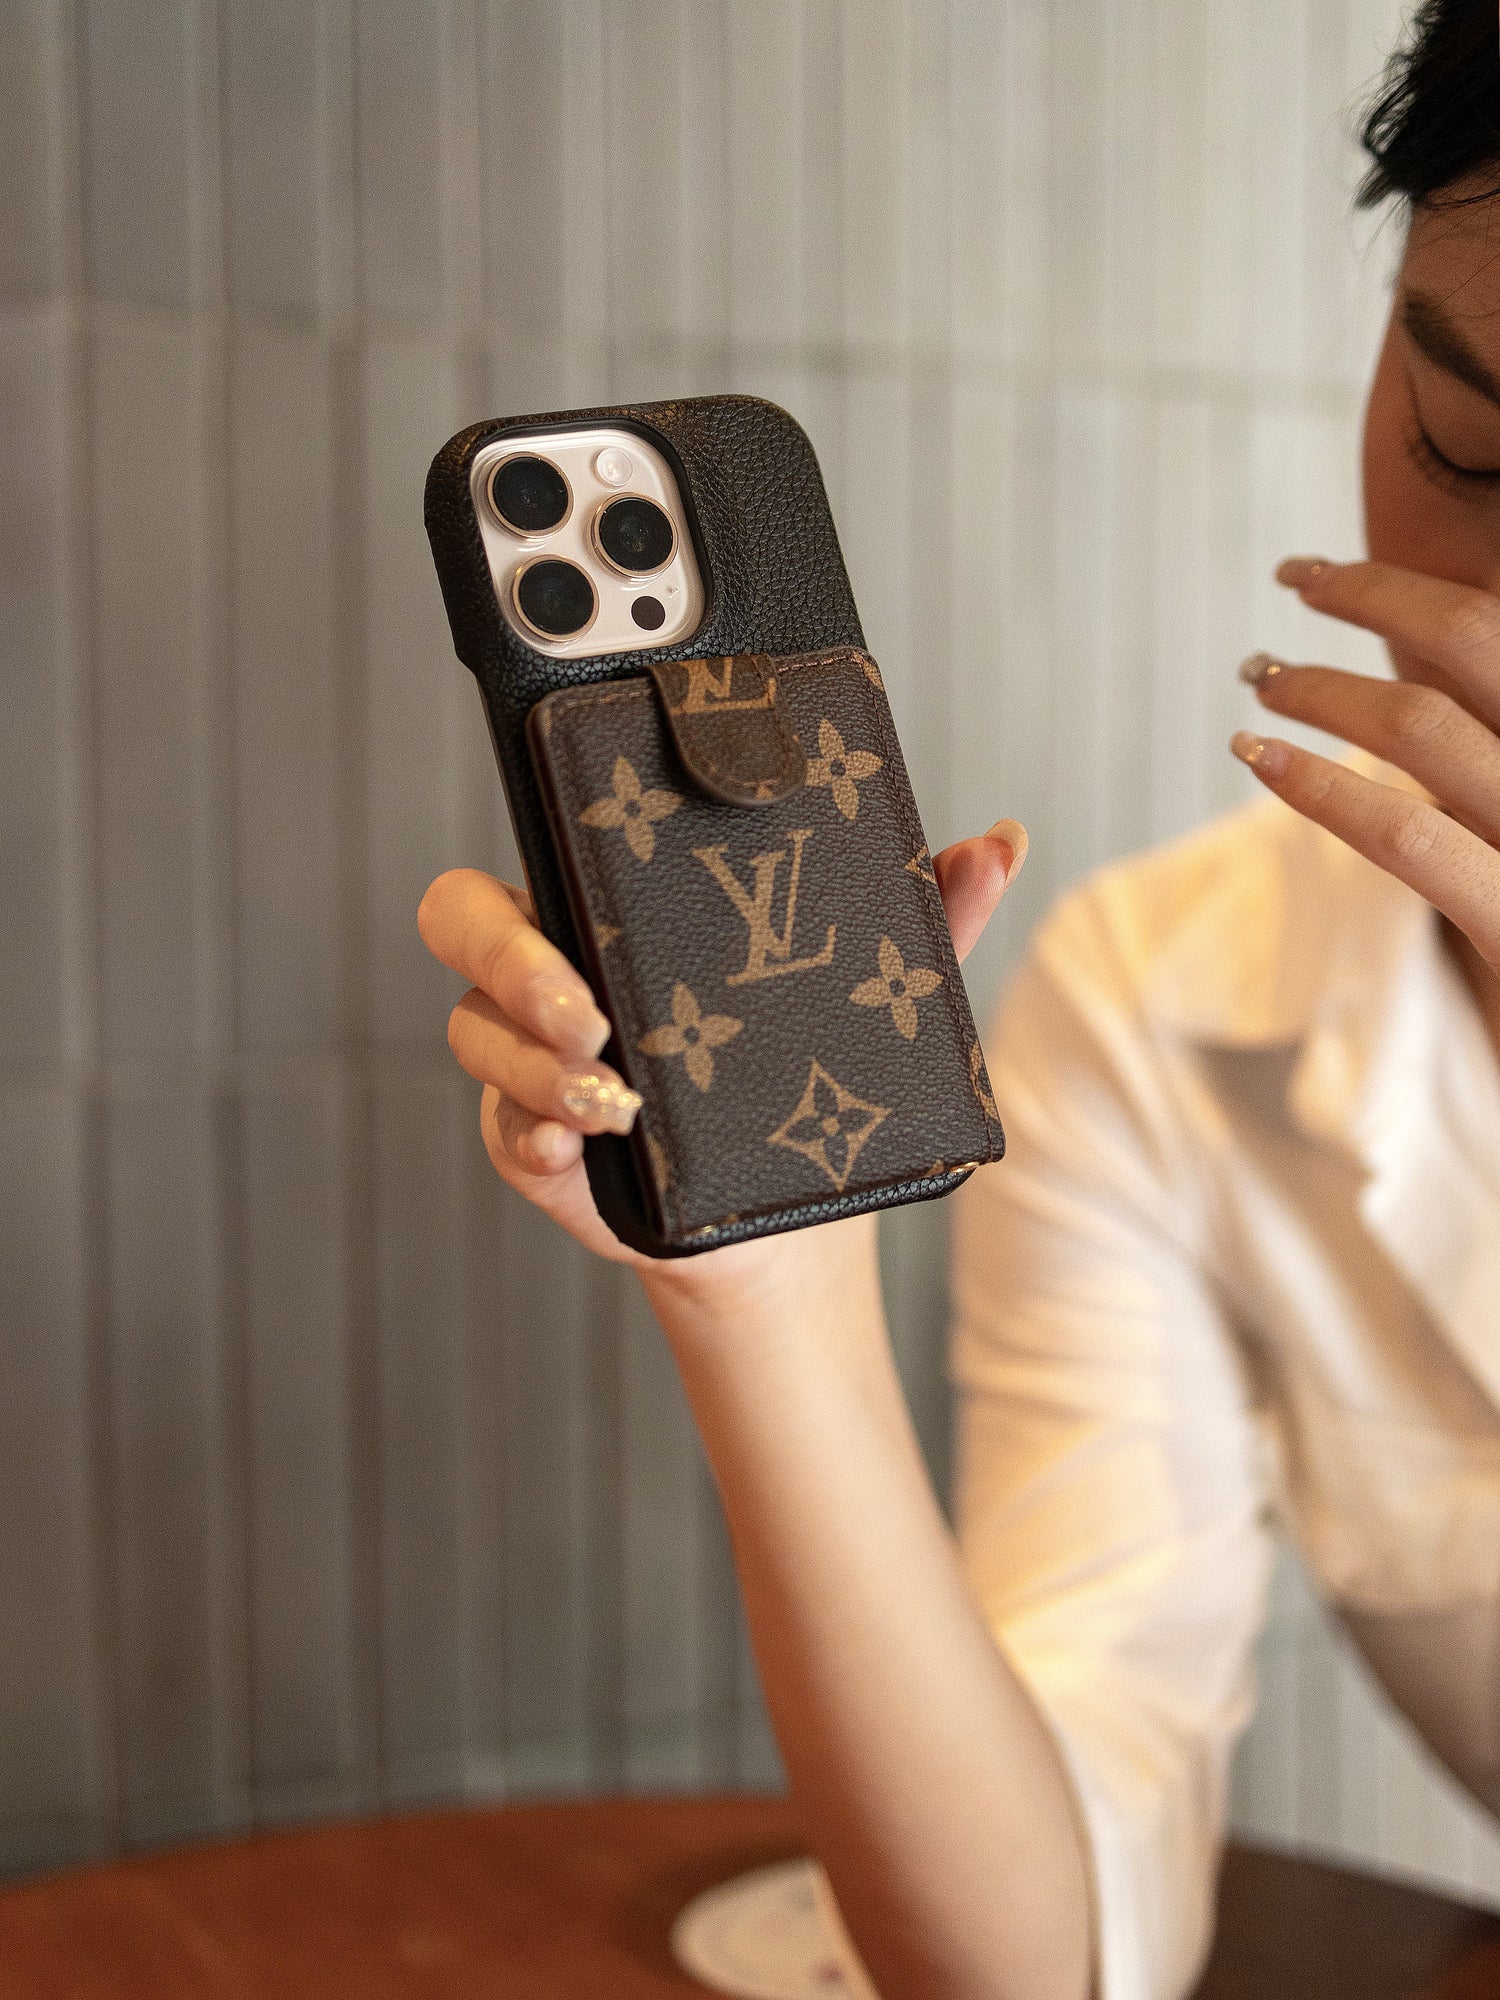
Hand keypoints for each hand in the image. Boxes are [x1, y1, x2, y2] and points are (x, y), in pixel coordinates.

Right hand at [416, 817, 1027, 1286]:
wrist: (791, 1216)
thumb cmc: (805, 1077)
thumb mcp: (867, 996)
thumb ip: (926, 917)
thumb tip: (1000, 842)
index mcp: (609, 913)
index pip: (534, 850)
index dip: (532, 847)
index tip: (596, 882)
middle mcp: (550, 979)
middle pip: (461, 925)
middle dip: (513, 964)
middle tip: (591, 1018)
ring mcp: (531, 1067)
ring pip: (478, 1035)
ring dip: (538, 1071)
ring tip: (619, 1102)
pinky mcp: (535, 1148)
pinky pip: (502, 1134)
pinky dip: (535, 1138)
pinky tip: (584, 1150)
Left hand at [1233, 556, 1499, 973]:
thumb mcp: (1499, 830)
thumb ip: (1474, 755)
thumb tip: (1405, 700)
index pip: (1495, 627)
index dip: (1405, 586)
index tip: (1325, 571)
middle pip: (1475, 639)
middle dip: (1372, 594)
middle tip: (1293, 579)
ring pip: (1423, 725)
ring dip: (1322, 688)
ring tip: (1259, 677)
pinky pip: (1408, 835)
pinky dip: (1321, 785)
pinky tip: (1261, 757)